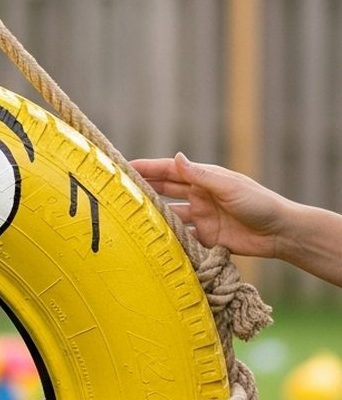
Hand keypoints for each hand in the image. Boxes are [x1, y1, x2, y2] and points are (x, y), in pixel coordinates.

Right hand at [130, 153, 290, 258]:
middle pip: (165, 191)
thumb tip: (176, 157)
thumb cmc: (259, 203)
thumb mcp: (228, 186)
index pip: (169, 171)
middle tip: (117, 193)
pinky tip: (152, 242)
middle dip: (143, 190)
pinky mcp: (206, 238)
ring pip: (170, 215)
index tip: (123, 167)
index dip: (147, 168)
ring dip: (153, 216)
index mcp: (204, 178)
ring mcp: (202, 217)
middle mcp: (199, 196)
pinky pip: (182, 238)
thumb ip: (200, 175)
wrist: (280, 232)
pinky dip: (169, 240)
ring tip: (130, 219)